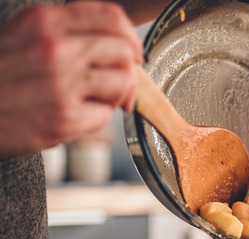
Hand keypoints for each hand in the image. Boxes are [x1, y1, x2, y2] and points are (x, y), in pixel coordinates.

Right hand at [0, 2, 141, 156]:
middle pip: (123, 51)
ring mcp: (61, 83)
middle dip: (128, 69)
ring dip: (116, 94)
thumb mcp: (21, 35)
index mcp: (44, 21)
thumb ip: (63, 32)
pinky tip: (76, 116)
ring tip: (96, 100)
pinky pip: (104, 115)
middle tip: (122, 84)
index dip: (130, 37)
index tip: (133, 51)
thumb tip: (113, 43)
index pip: (111, 17)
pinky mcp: (64, 117)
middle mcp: (55, 48)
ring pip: (122, 82)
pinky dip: (97, 117)